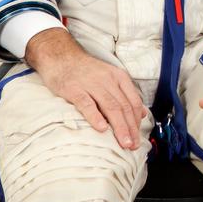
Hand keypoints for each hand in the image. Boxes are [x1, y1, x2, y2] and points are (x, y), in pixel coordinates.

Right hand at [24, 26, 145, 150]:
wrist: (61, 56)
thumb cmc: (86, 72)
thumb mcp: (110, 78)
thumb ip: (126, 94)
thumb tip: (141, 114)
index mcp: (119, 78)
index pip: (133, 102)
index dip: (137, 121)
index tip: (138, 138)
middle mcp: (108, 80)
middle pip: (123, 107)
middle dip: (130, 128)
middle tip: (133, 145)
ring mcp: (91, 84)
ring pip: (110, 107)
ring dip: (119, 126)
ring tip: (123, 142)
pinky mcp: (74, 89)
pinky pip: (87, 104)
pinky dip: (95, 116)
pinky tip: (101, 129)